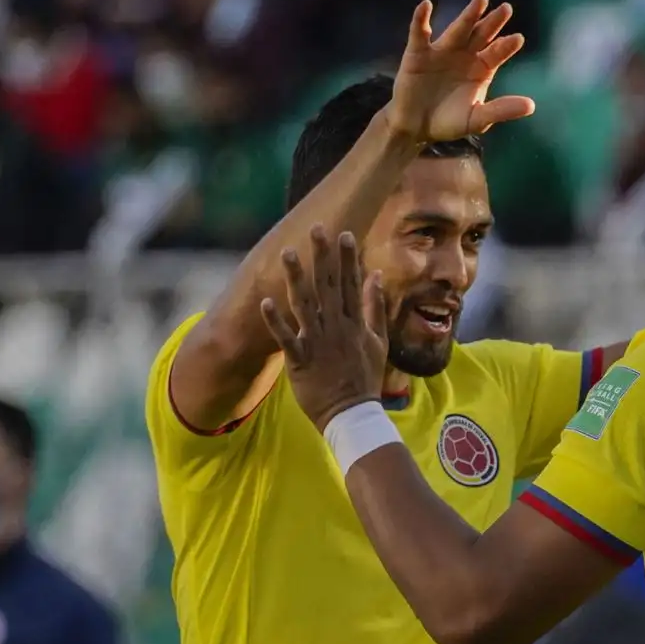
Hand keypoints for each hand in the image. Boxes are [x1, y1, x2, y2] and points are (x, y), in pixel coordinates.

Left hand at [260, 227, 388, 431]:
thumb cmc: (365, 378)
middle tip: (316, 229)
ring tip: (288, 253)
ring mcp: (318, 343)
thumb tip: (375, 276)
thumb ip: (375, 307)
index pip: (351, 284)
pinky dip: (276, 322)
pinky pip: (286, 339)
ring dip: (296, 279)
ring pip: (305, 306)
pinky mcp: (301, 361)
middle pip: (328, 286)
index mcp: (354, 323)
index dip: (347, 258)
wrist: (353, 414)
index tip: (343, 233)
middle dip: (322, 257)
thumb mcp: (379, 341)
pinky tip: (265, 303)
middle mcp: (337, 328)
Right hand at [387, 0, 534, 142]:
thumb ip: (501, 110)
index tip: (517, 39)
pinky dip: (421, 20)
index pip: (497, 53)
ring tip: (481, 1)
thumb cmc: (449, 122)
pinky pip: (419, 33)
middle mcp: (465, 54)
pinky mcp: (418, 53)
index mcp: (482, 68)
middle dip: (493, 22)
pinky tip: (426, 6)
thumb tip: (531, 105)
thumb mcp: (477, 119)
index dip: (506, 46)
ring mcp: (442, 51)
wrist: (416, 127)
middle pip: (482, 35)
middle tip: (507, 9)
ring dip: (469, 16)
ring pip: (458, 30)